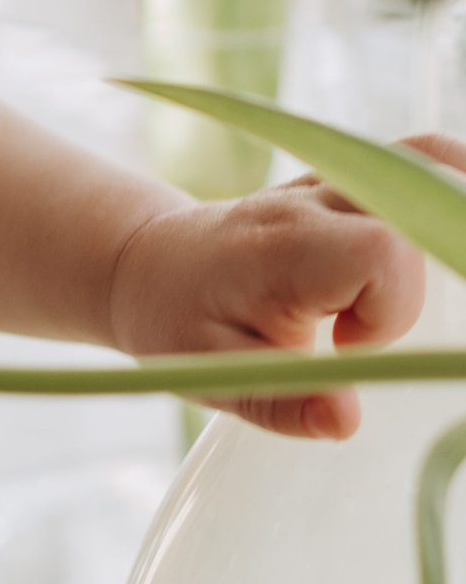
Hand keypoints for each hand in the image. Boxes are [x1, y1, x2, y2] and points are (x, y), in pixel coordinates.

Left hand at [108, 152, 434, 438]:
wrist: (149, 265)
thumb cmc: (179, 322)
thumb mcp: (214, 375)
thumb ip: (282, 401)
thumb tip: (347, 422)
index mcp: (283, 249)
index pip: (380, 252)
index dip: (390, 308)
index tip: (348, 342)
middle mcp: (311, 201)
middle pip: (420, 200)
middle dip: (429, 268)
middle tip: (380, 312)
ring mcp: (330, 182)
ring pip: (427, 161)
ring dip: (444, 220)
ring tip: (411, 281)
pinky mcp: (344, 180)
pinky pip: (415, 163)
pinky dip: (436, 200)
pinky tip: (421, 254)